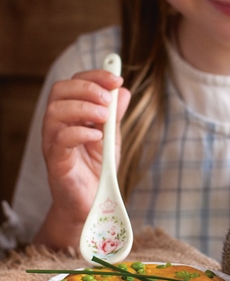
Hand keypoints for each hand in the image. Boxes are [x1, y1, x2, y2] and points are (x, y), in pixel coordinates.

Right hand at [42, 68, 130, 225]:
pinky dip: (80, 132)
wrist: (91, 205)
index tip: (117, 80)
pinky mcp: (56, 162)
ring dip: (83, 108)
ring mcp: (53, 142)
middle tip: (108, 99)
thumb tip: (124, 91)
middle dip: (87, 87)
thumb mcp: (112, 138)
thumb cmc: (97, 171)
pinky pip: (60, 139)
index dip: (94, 76)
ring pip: (55, 110)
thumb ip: (115, 116)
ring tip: (104, 118)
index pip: (74, 82)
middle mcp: (58, 124)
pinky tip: (97, 137)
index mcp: (71, 115)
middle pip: (60, 90)